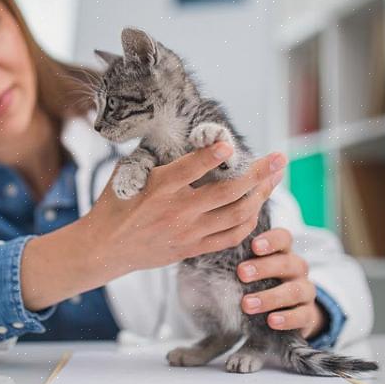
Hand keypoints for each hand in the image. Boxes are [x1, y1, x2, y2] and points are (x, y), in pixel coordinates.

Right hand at [82, 143, 286, 278]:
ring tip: (275, 179)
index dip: (212, 155)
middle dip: (258, 173)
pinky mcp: (192, 248)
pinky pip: (230, 236)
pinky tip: (257, 206)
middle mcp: (177, 210)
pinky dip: (248, 221)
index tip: (230, 144)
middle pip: (227, 192)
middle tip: (279, 158)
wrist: (104, 248)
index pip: (191, 168)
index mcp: (159, 187)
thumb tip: (181, 135)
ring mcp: (188, 232)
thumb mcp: (128, 173)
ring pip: (236, 214)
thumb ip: (155, 155)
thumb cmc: (115, 204)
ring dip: (260, 195)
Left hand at [237, 228, 327, 339]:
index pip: (284, 238)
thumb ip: (236, 263)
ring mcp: (305, 291)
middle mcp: (297, 269)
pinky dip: (287, 318)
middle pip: (287, 263)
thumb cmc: (258, 285)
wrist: (283, 316)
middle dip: (264, 268)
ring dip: (270, 297)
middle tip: (241, 274)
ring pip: (294, 290)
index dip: (271, 240)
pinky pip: (303, 315)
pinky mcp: (309, 315)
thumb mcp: (250, 272)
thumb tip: (202, 256)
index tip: (254, 246)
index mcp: (283, 253)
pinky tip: (272, 321)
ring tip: (247, 305)